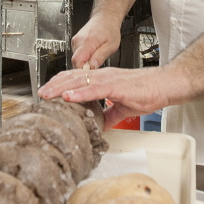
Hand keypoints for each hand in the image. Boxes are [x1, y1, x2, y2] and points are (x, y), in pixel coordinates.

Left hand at [37, 66, 177, 129]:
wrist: (163, 86)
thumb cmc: (146, 92)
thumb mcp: (122, 107)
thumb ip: (109, 115)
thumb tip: (100, 126)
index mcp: (102, 80)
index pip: (75, 80)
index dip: (60, 84)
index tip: (47, 92)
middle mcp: (102, 77)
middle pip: (72, 78)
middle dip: (54, 86)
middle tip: (40, 94)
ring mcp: (107, 79)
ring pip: (78, 82)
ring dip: (61, 88)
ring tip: (47, 94)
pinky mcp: (115, 86)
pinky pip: (94, 89)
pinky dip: (79, 93)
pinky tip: (68, 96)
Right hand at [70, 14, 121, 68]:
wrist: (105, 17)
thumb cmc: (109, 29)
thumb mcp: (111, 45)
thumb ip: (100, 57)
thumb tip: (93, 67)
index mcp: (87, 42)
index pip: (77, 61)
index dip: (82, 70)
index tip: (90, 72)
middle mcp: (78, 41)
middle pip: (76, 61)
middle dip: (85, 66)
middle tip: (97, 64)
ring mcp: (75, 41)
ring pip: (76, 58)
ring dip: (85, 61)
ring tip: (96, 56)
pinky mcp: (75, 41)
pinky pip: (77, 54)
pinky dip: (84, 57)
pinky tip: (92, 53)